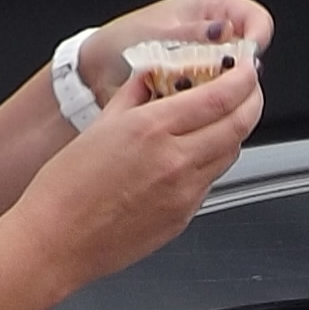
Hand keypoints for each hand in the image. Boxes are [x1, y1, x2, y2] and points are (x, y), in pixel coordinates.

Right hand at [10, 51, 260, 290]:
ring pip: (231, 153)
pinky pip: (211, 181)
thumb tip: (155, 75)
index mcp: (152, 129)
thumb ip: (136, 94)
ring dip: (234, 131)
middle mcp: (175, 160)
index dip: (244, 78)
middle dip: (252, 101)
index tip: (246, 68)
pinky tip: (192, 154)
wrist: (56, 241)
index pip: (221, 97)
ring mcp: (184, 193)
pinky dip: (211, 161)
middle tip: (248, 89)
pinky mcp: (184, 217)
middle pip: (240, 124)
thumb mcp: (101, 125)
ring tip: (220, 118)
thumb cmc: (66, 189)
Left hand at [77, 0, 277, 107]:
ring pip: (235, 81)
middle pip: (250, 55)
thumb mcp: (158, 33)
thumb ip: (192, 33)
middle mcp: (216, 35)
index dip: (256, 39)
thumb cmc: (121, 40)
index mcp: (213, 8)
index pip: (256, 20)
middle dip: (240, 72)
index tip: (247, 59)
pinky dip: (206, 105)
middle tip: (223, 84)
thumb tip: (225, 32)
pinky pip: (215, 99)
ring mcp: (209, 63)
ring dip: (222, 91)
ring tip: (198, 95)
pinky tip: (190, 108)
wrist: (97, 69)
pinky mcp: (200, 87)